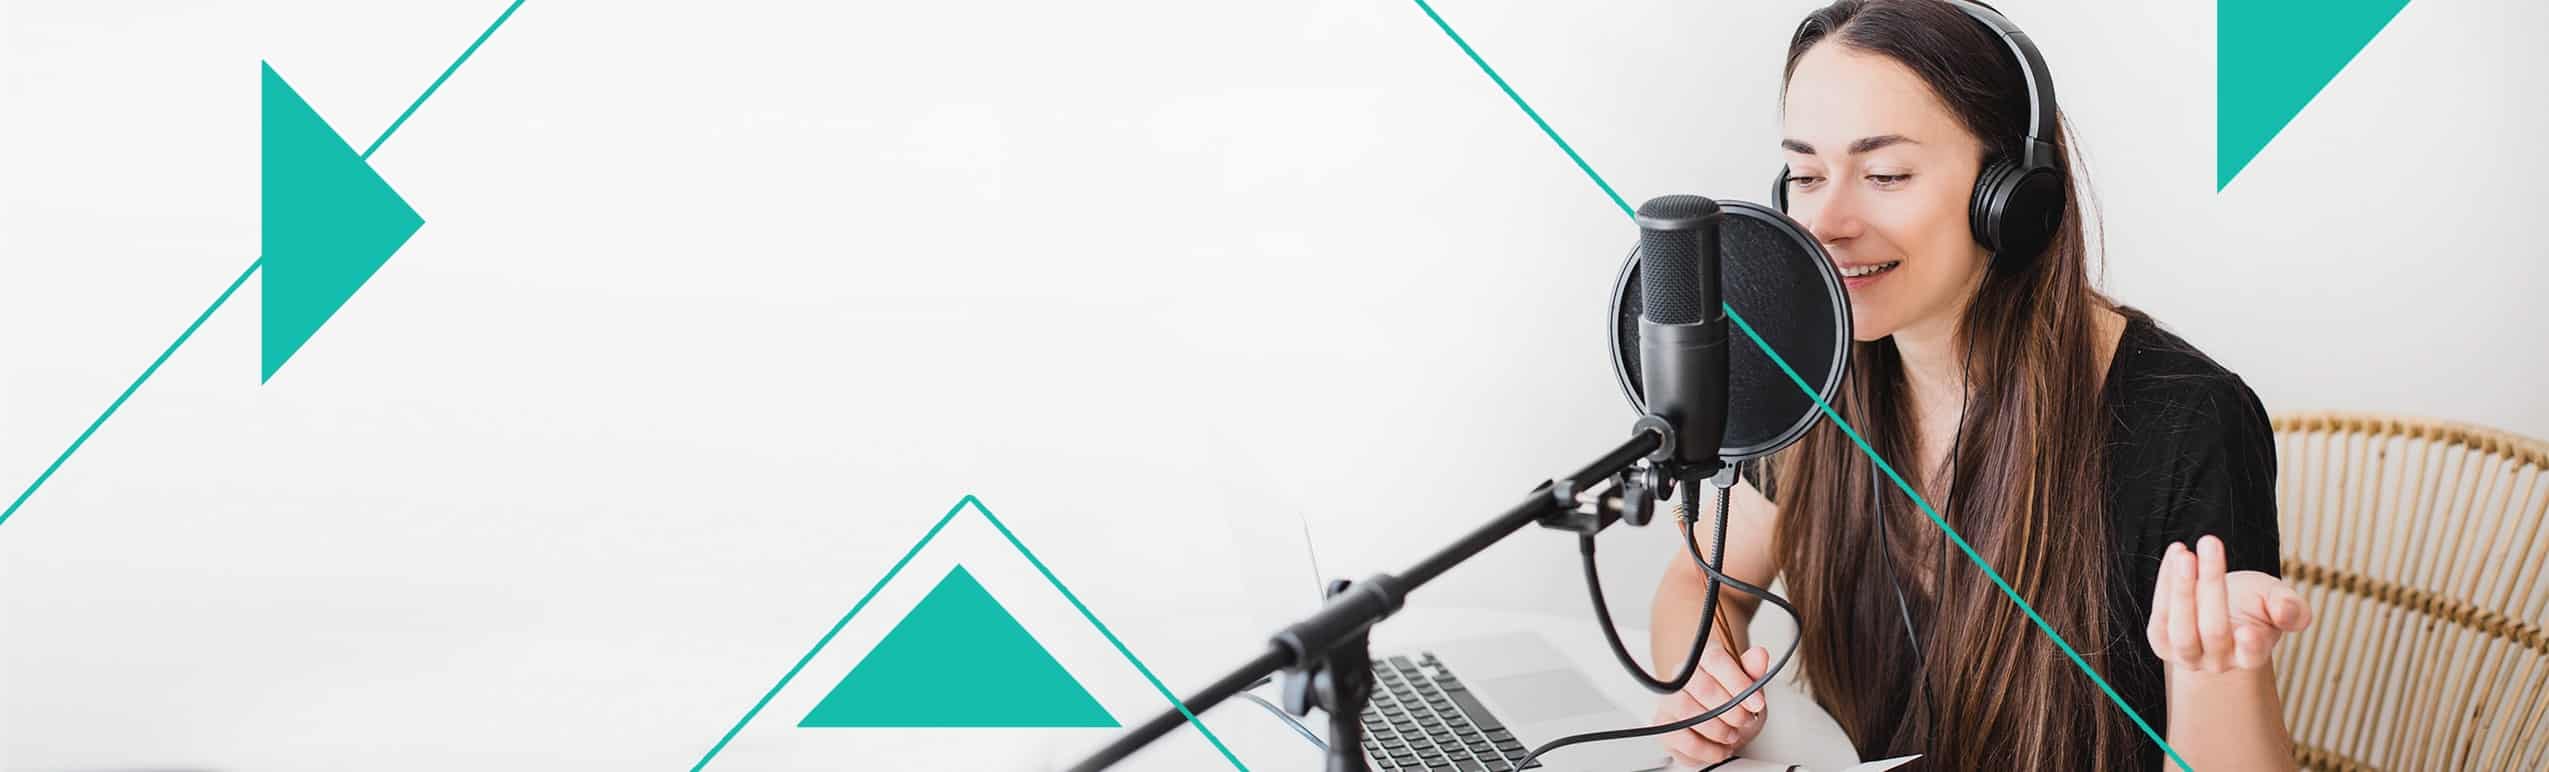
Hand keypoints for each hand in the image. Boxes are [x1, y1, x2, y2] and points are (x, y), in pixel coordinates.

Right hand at [1652, 644, 1770, 765]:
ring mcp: (1669, 700)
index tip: (1757, 703)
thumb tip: (1760, 654)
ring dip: (1718, 730)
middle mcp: (1682, 676)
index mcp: (1704, 659)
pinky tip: (1719, 749)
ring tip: (1732, 735)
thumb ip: (1754, 672)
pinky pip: (1681, 739)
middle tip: (1745, 720)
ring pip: (1688, 713)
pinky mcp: (1663, 725)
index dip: (1738, 683)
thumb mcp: (1750, 688)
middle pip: (1703, 687)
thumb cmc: (1732, 703)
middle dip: (1732, 710)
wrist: (1719, 727)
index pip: (1716, 660)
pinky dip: (1707, 750)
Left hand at [2146, 535, 2311, 672]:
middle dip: (2211, 585)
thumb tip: (2288, 612)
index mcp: (2251, 656)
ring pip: (2180, 628)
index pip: (2251, 655)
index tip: (2248, 630)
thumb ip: (2290, 608)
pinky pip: (2159, 616)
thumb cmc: (2253, 603)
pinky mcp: (2161, 642)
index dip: (2250, 646)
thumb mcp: (2278, 600)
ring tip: (2185, 554)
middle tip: (2211, 544)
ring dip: (2180, 587)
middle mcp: (2218, 661)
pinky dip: (2165, 582)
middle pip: (2213, 630)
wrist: (2223, 606)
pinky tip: (2177, 552)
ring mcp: (2187, 656)